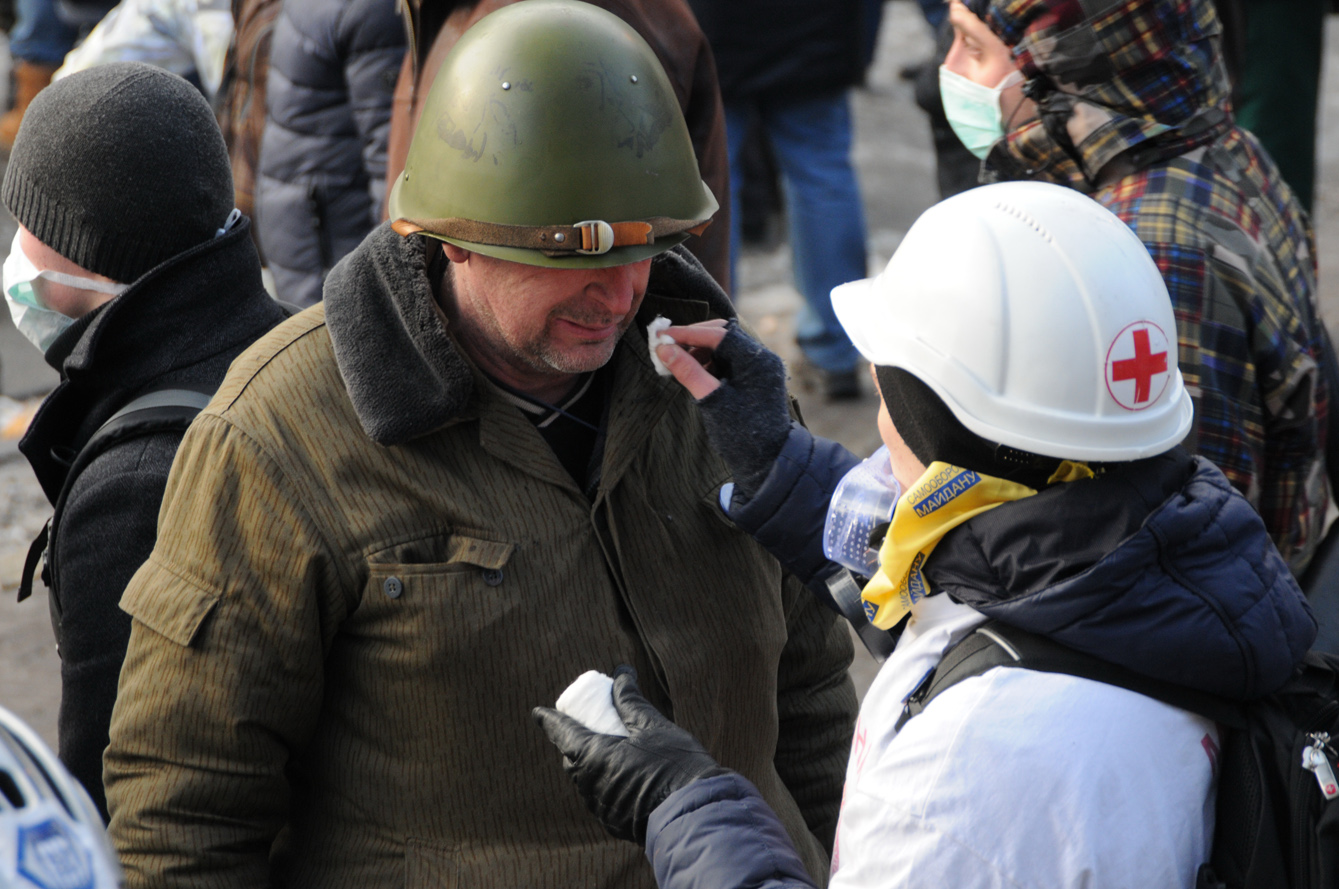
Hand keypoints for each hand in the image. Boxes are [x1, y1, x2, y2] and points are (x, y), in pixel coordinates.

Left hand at [532, 666, 728, 843]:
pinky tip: (626, 777)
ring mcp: (601, 808)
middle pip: (572, 758)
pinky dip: (607, 783)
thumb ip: (630, 700)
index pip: (562, 733)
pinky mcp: (615, 823)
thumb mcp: (653, 726)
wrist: (696, 815)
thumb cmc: (674, 765)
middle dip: (574, 742)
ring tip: (610, 750)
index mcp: (593, 757)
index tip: (539, 713)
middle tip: (585, 727)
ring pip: (586, 780)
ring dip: (592, 764)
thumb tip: (620, 673)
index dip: (550, 721)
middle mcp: (589, 785)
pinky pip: (602, 798)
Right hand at [658, 320, 791, 501]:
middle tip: (667, 347)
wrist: (768, 462)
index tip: (662, 336)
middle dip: (693, 339)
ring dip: (699, 350)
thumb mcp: (712, 401)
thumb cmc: (742, 435)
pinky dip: (708, 361)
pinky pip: (727, 360)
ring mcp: (758, 368)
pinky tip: (691, 371)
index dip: (687, 333)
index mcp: (757, 361)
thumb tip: (663, 349)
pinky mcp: (753, 378)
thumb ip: (688, 372)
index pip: (718, 334)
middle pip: (722, 334)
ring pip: (724, 346)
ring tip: (676, 362)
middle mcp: (761, 358)